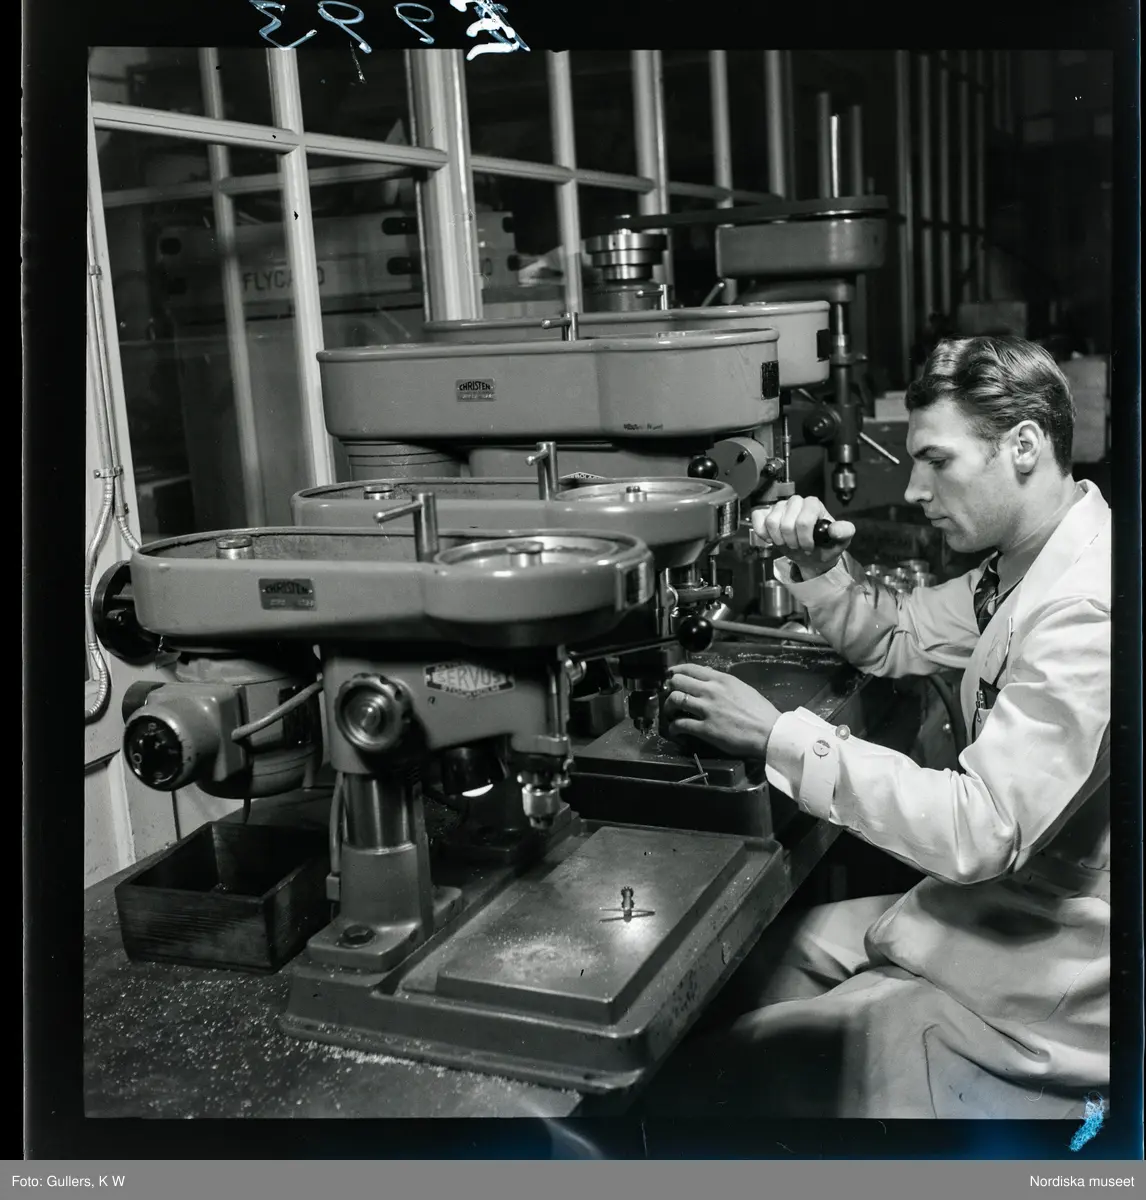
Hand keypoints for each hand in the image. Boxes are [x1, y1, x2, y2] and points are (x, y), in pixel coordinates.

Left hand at [662, 663, 781, 759]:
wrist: (769, 732)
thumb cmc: (760, 711)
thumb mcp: (742, 688)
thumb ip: (722, 682)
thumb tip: (707, 676)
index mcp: (721, 679)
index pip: (690, 668)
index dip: (675, 672)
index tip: (670, 676)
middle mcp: (711, 691)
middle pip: (677, 682)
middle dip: (670, 688)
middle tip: (670, 695)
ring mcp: (707, 710)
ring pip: (675, 700)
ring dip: (668, 707)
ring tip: (671, 713)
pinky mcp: (705, 729)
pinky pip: (680, 724)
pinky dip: (673, 727)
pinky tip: (675, 730)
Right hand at [751, 496, 854, 578]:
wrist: (810, 555)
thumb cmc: (824, 546)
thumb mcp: (840, 542)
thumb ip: (844, 532)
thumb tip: (835, 529)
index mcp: (813, 504)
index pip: (803, 521)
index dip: (804, 538)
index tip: (809, 547)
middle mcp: (796, 502)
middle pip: (786, 523)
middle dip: (792, 541)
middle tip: (798, 546)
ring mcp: (780, 507)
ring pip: (771, 522)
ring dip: (779, 539)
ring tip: (788, 543)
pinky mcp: (766, 512)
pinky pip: (758, 518)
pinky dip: (763, 532)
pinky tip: (772, 538)